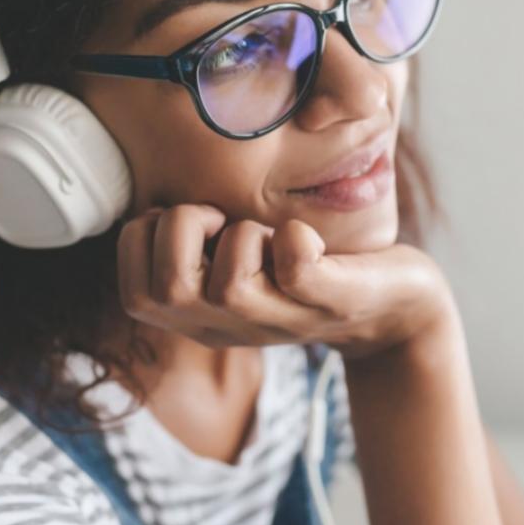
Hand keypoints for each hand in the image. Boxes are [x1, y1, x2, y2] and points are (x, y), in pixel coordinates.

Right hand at [115, 203, 456, 360]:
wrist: (390, 311)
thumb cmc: (301, 268)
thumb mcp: (232, 262)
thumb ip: (190, 242)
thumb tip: (152, 197)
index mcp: (197, 317)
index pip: (133, 288)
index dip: (148, 237)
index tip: (194, 221)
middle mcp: (229, 327)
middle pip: (164, 291)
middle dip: (182, 229)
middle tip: (224, 219)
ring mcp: (280, 320)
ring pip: (227, 286)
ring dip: (243, 236)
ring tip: (267, 233)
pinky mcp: (331, 302)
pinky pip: (297, 270)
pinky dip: (295, 240)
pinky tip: (303, 235)